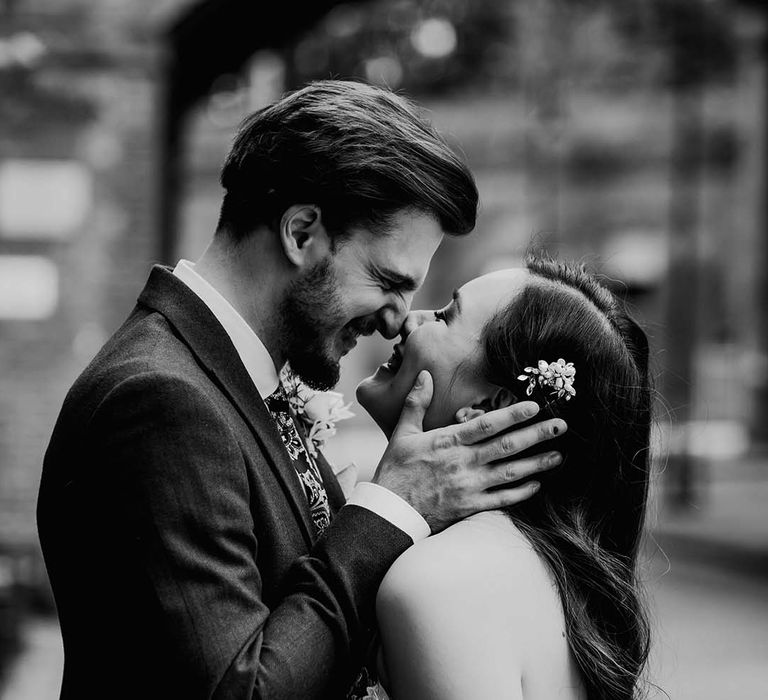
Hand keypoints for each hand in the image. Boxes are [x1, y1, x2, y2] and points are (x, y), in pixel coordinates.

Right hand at [372, 370, 565, 532]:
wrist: (389, 512)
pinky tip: (537, 484)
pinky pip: (502, 499)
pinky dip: (521, 492)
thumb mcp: (402, 432)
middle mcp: (463, 462)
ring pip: (510, 472)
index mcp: (448, 441)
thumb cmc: (395, 470)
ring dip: (537, 463)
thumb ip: (417, 403)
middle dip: (536, 435)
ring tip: (559, 455)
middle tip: (561, 426)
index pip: (486, 424)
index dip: (512, 414)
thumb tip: (424, 374)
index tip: (534, 406)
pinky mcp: (470, 506)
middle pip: (507, 446)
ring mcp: (469, 486)